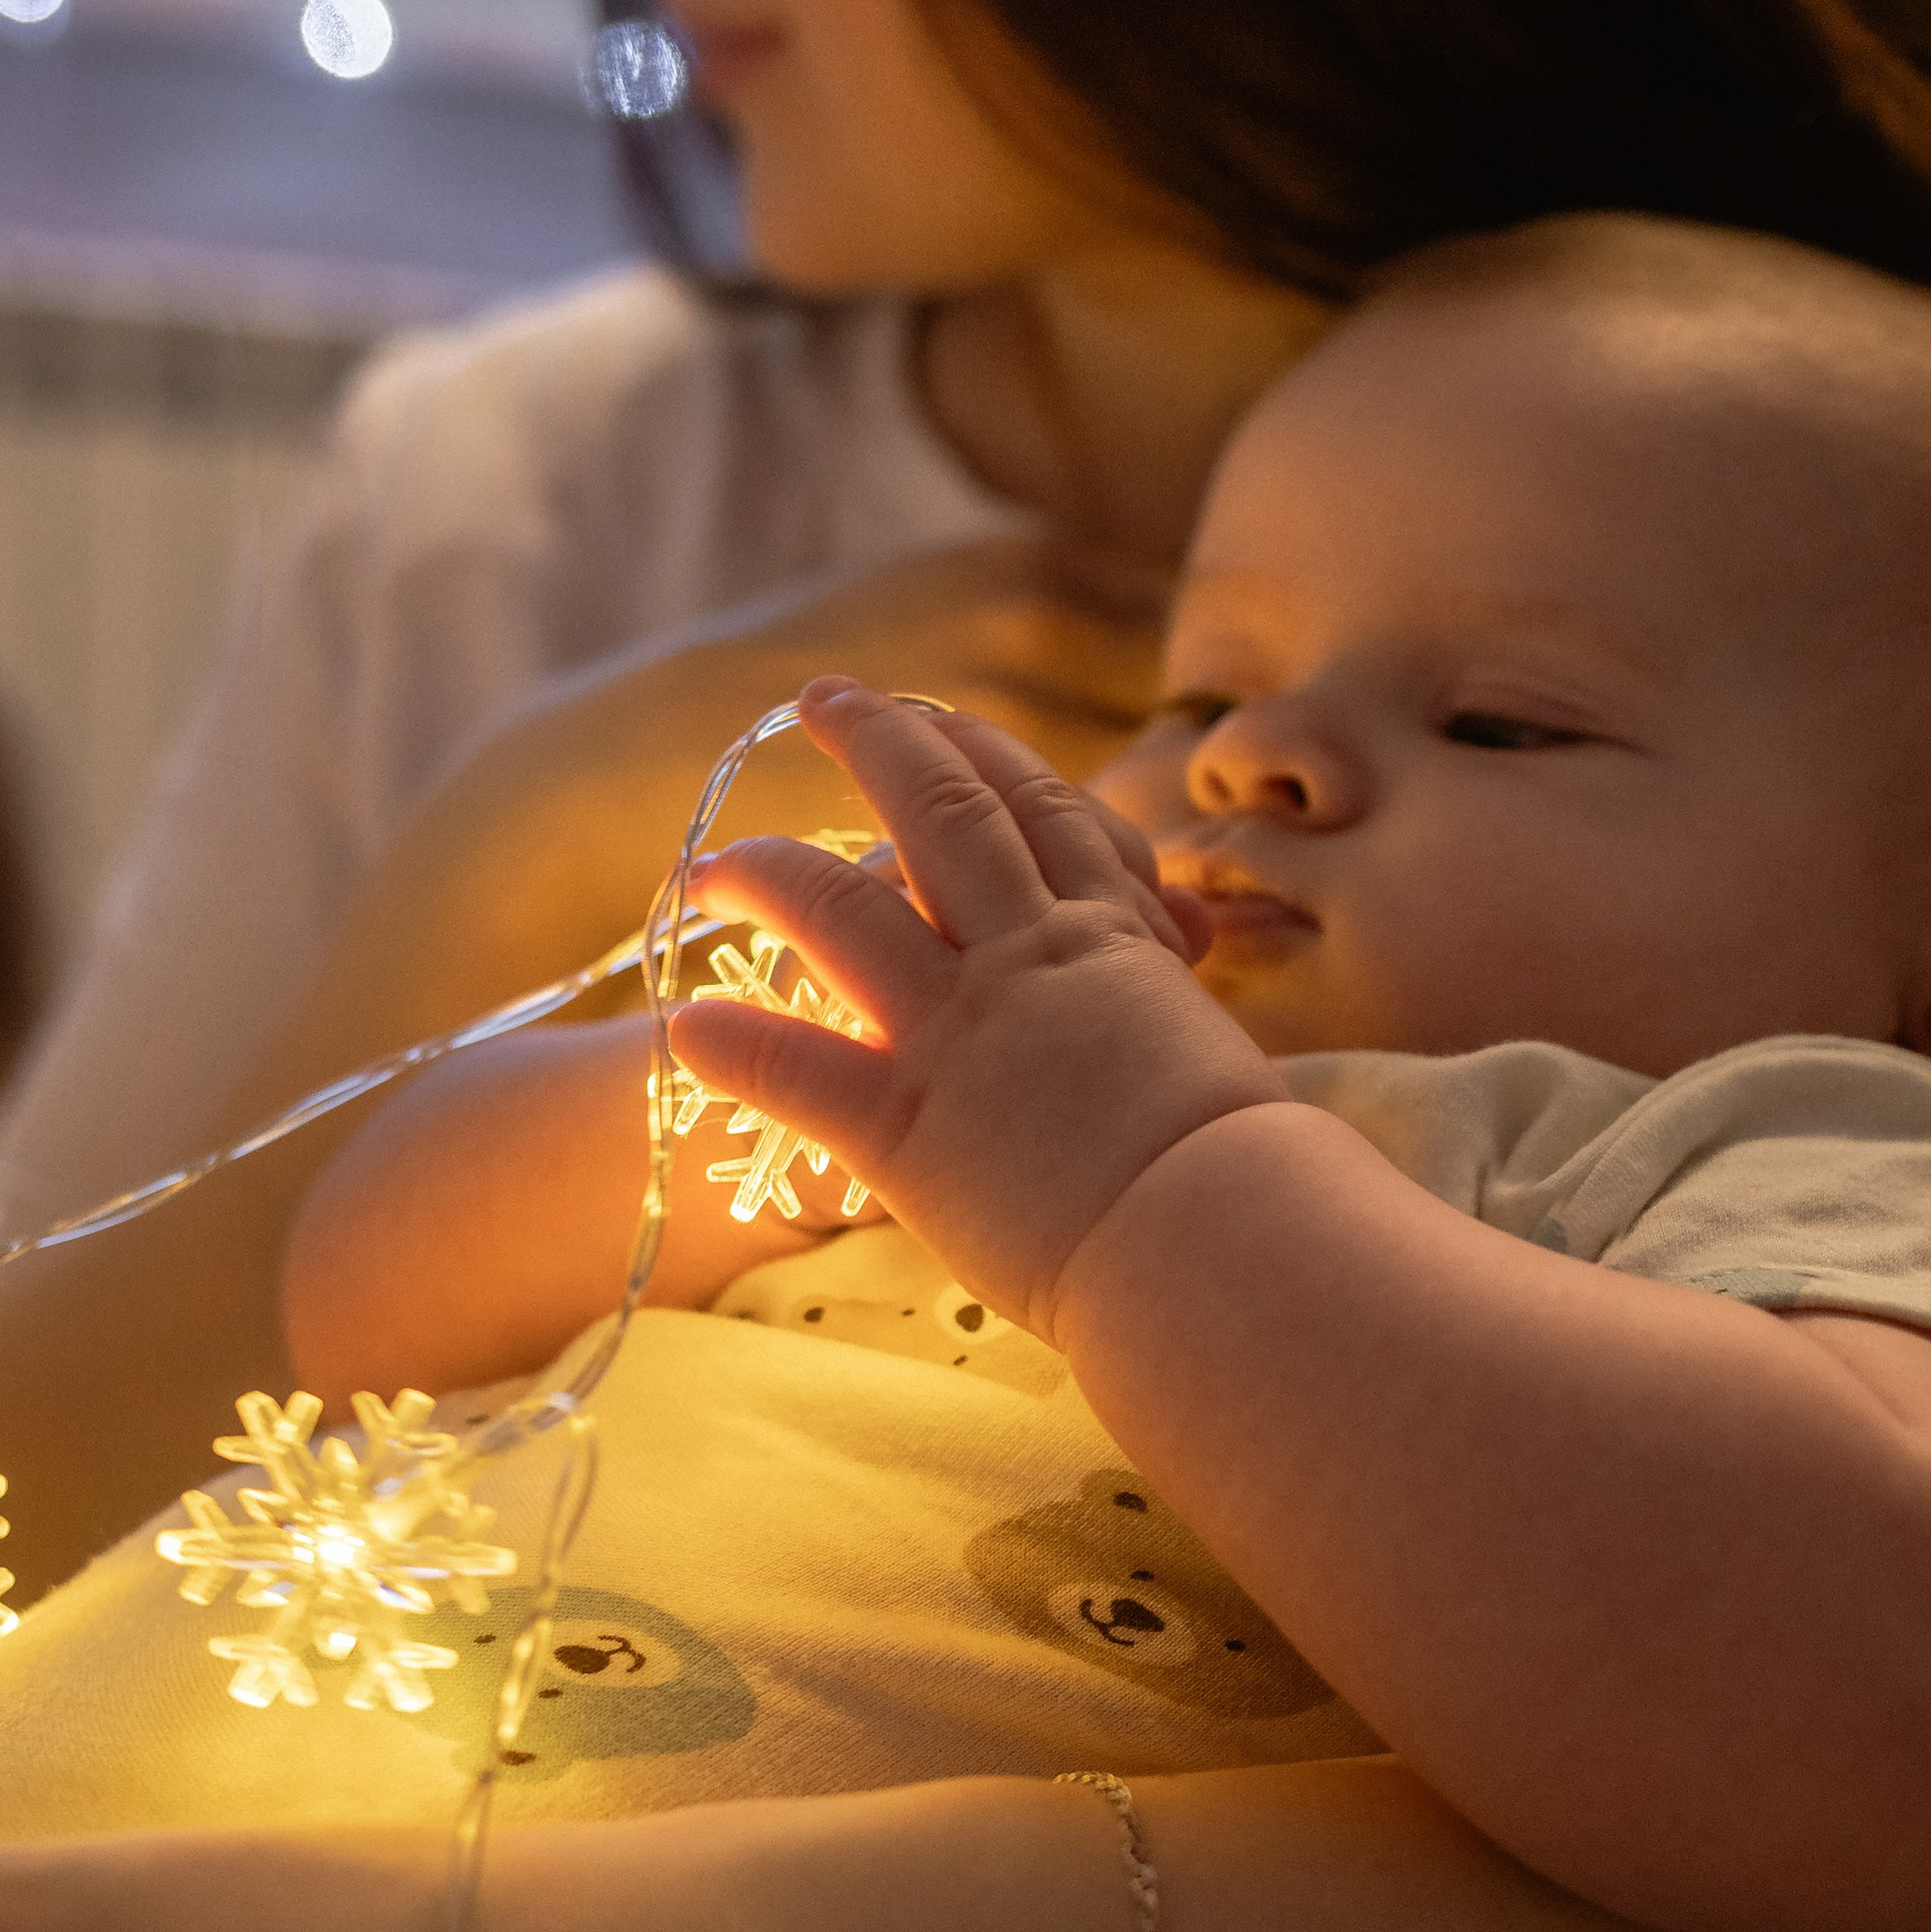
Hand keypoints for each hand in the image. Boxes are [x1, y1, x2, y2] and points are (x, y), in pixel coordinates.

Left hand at [668, 680, 1286, 1342]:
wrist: (1221, 1231)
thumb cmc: (1249, 1169)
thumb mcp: (1212, 1047)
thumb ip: (1169, 995)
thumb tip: (1183, 950)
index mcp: (1109, 939)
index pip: (1040, 812)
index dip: (984, 752)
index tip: (940, 715)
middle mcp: (1026, 957)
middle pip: (941, 810)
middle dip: (875, 742)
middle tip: (824, 700)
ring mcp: (960, 1031)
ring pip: (842, 909)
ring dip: (766, 871)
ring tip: (710, 861)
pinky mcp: (908, 1123)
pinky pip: (798, 1067)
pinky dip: (733, 1046)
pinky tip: (680, 1026)